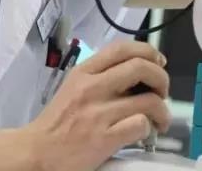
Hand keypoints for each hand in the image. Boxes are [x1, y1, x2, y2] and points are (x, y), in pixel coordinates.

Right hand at [23, 41, 170, 170]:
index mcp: (84, 72)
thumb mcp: (73, 87)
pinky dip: (149, 129)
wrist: (38, 152)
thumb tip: (132, 73)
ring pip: (149, 100)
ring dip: (162, 110)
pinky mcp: (105, 138)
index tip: (158, 62)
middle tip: (162, 92)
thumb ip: (98, 76)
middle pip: (141, 68)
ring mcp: (100, 112)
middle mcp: (93, 87)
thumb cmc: (57, 121)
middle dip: (161, 78)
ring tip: (159, 119)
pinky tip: (144, 134)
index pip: (121, 49)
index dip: (147, 51)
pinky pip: (141, 126)